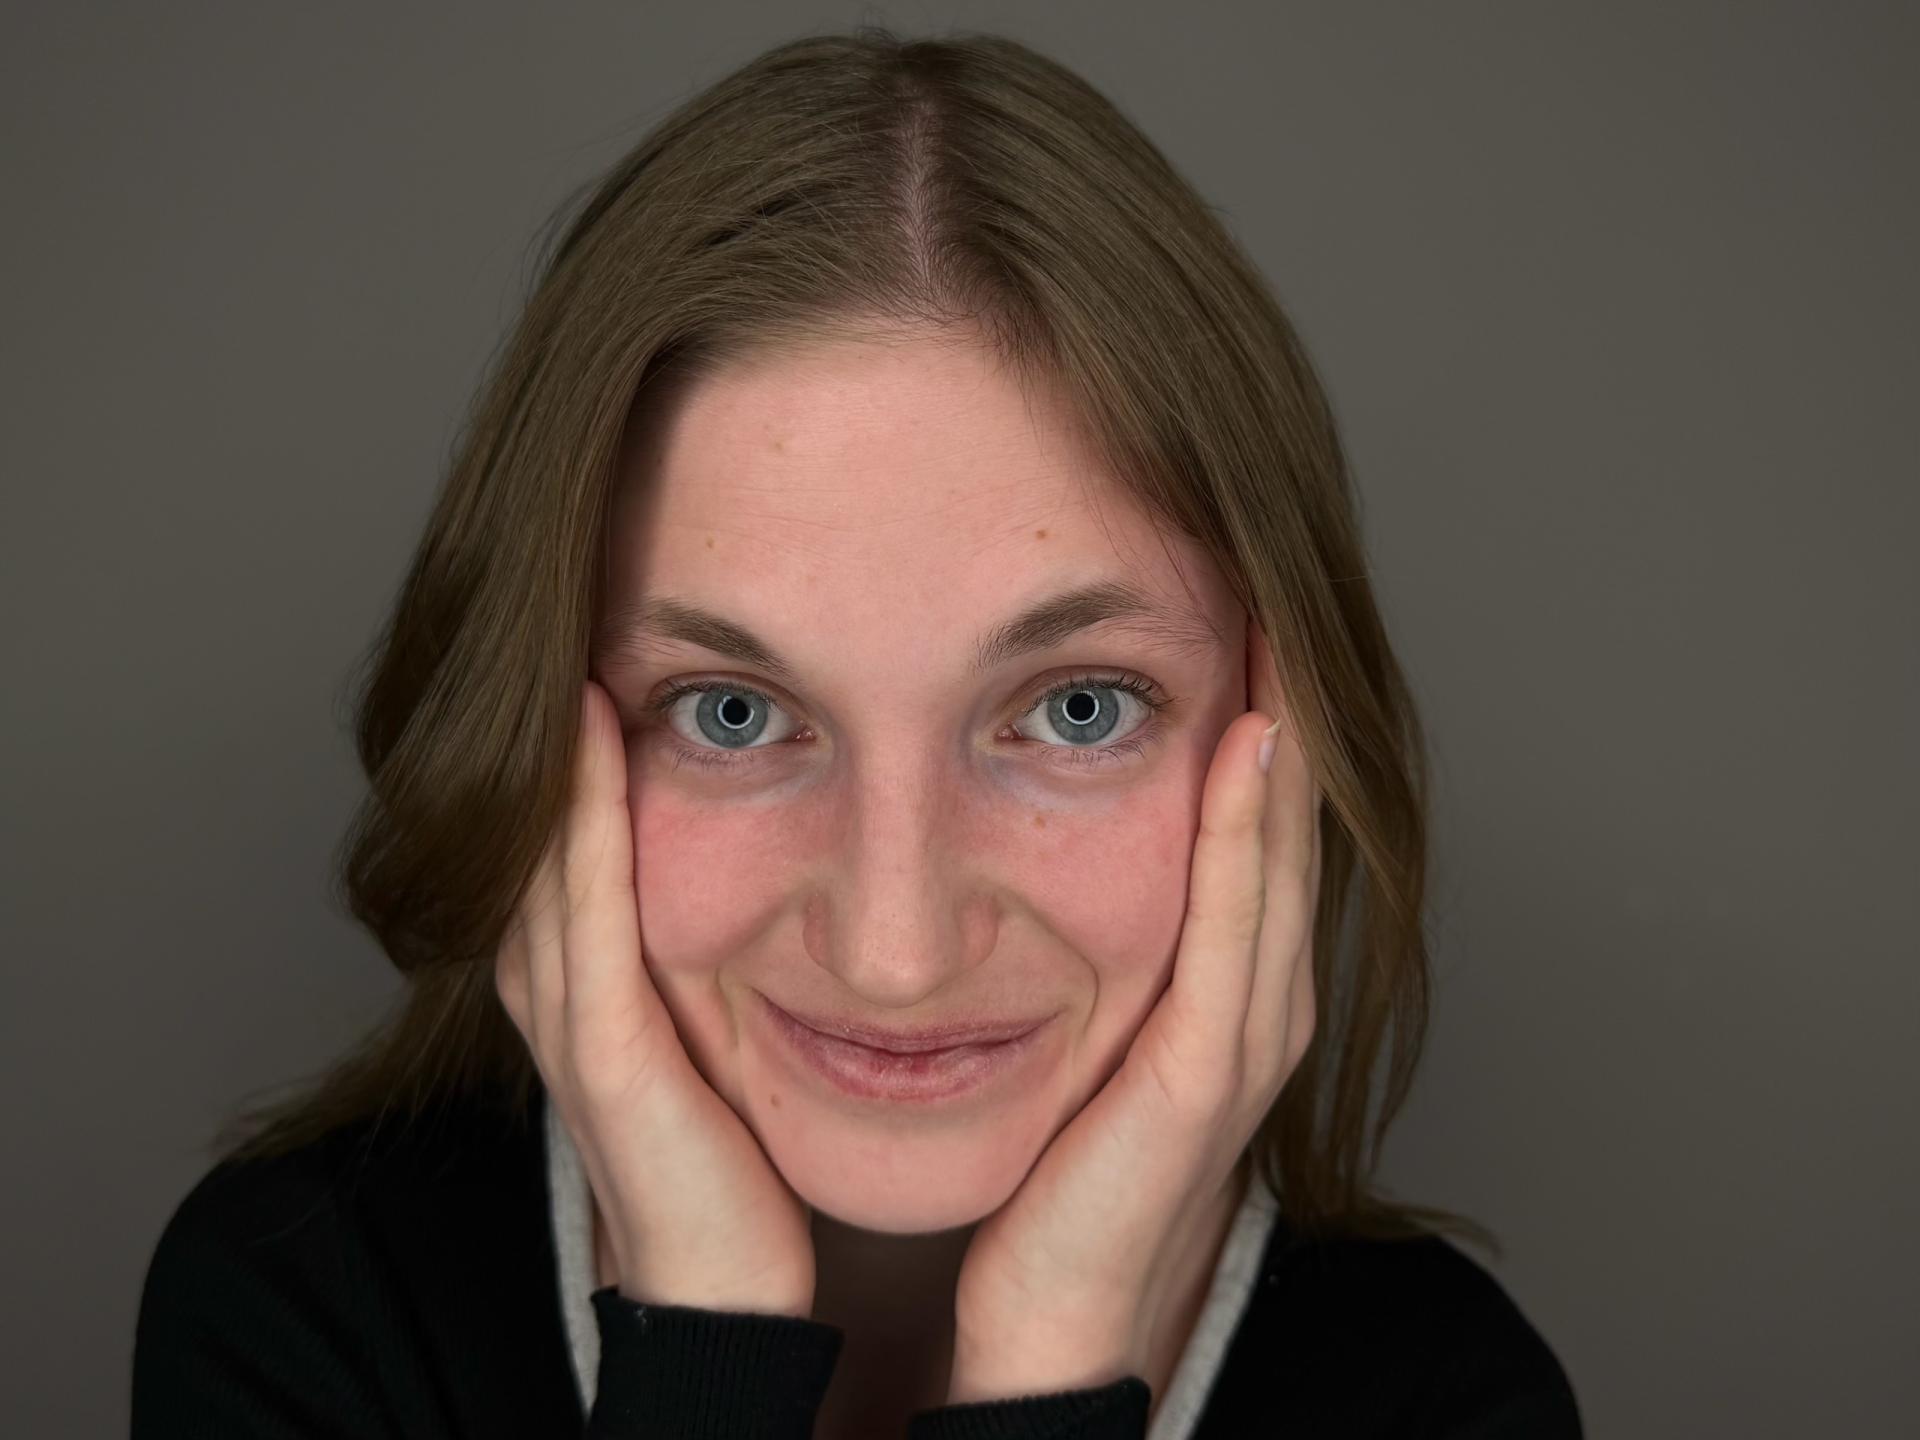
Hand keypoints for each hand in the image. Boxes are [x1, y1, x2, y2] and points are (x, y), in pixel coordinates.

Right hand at [495, 679, 817, 1317]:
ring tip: (571, 635)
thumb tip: (774, 847)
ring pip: (546, 846)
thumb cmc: (730, 1148)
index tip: (603, 626)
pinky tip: (595, 733)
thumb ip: (708, 935)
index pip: (560, 823)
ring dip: (555, 744)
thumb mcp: (709, 1014)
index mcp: (576, 970)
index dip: (570, 730)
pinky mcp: (604, 1048)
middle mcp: (552, 979)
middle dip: (547, 719)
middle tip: (570, 602)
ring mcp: (567, 1012)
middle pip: (533, 821)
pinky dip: (584, 817)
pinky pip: (586, 908)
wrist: (725, 1279)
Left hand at [947, 617, 1321, 1400]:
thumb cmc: (1052, 1173)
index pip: (1248, 821)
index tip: (1230, 602)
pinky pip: (1237, 928)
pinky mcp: (1209, 1076)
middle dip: (1286, 697)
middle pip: (1284, 820)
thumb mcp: (1074, 1025)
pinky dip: (1249, 829)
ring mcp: (1247, 1034)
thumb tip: (1012, 840)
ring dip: (1285, 734)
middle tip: (1268, 574)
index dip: (1254, 710)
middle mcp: (1255, 996)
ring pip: (1278, 854)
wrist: (1051, 1313)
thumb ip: (1073, 937)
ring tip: (1277, 619)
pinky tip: (1250, 740)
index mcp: (1222, 982)